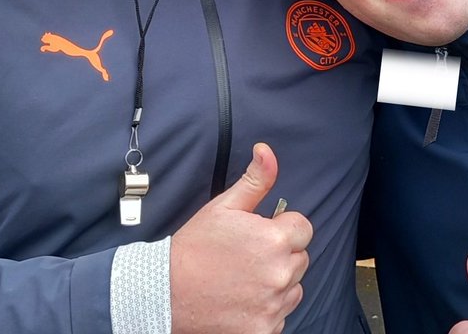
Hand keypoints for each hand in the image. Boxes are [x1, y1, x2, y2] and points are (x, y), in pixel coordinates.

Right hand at [169, 143, 310, 333]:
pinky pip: (281, 315)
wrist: (164, 293)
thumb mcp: (223, 207)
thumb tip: (267, 151)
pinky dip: (267, 310)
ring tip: (244, 279)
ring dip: (278, 283)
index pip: (303, 228)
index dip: (282, 227)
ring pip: (294, 287)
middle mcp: (279, 274)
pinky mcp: (264, 330)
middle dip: (280, 254)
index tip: (261, 234)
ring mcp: (273, 305)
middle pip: (300, 257)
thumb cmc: (194, 248)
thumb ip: (255, 180)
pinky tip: (242, 300)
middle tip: (247, 256)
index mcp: (273, 240)